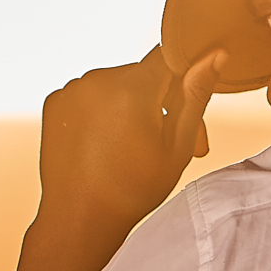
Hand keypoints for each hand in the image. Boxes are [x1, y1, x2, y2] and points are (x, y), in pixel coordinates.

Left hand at [36, 46, 225, 253]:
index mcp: (132, 88)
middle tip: (173, 145)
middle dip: (162, 102)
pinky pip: (90, 95)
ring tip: (135, 148)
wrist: (80, 216)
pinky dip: (103, 112)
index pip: (170, 57)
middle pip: (143, 75)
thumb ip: (195, 96)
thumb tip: (214, 55)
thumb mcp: (177, 146)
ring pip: (116, 85)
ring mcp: (72, 89)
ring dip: (131, 107)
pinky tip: (108, 145)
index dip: (186, 78)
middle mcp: (97, 79)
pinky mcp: (55, 101)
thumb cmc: (134, 188)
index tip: (189, 108)